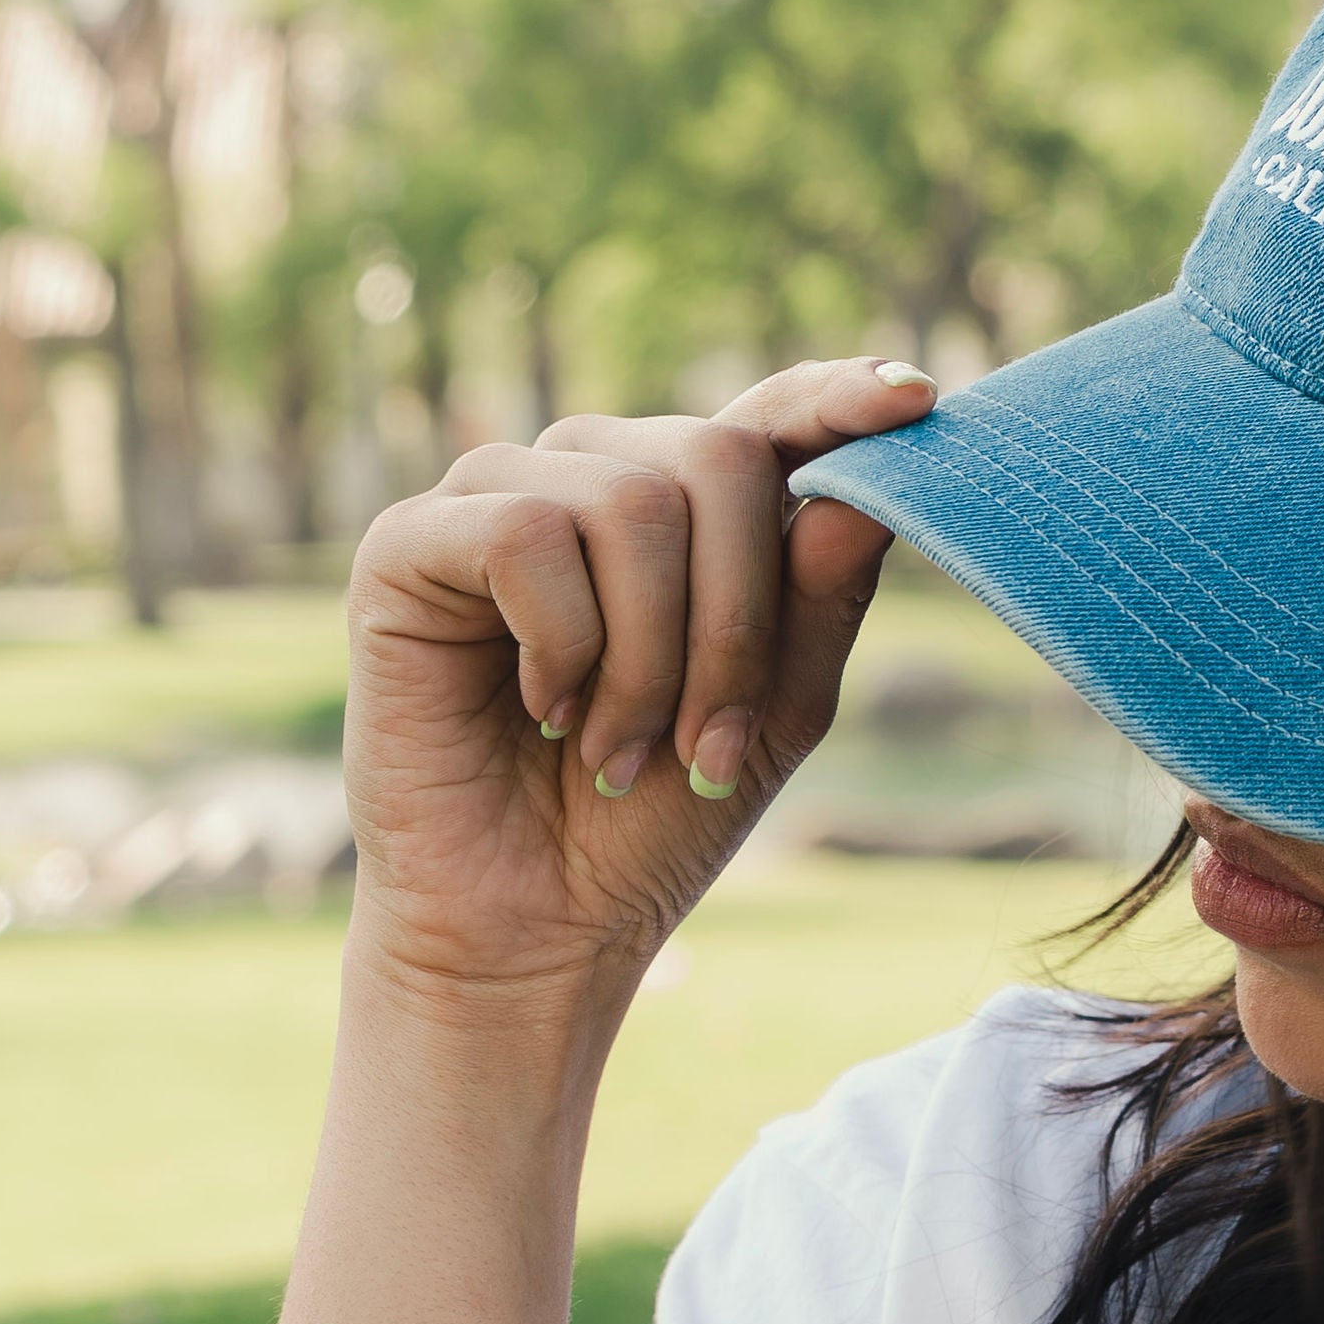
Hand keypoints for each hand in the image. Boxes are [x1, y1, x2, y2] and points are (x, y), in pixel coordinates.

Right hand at [338, 356, 927, 1012]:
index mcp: (683, 507)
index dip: (836, 398)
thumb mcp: (773, 712)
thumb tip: (863, 496)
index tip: (915, 399)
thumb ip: (820, 601)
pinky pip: (528, 534)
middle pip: (717, 460)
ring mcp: (495, 497)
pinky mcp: (409, 542)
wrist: (539, 924)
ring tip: (616, 748)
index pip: (767, 413)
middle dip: (736, 621)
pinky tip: (543, 709)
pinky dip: (562, 644)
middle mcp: (590, 474)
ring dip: (648, 658)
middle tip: (703, 745)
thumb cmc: (654, 819)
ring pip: (630, 501)